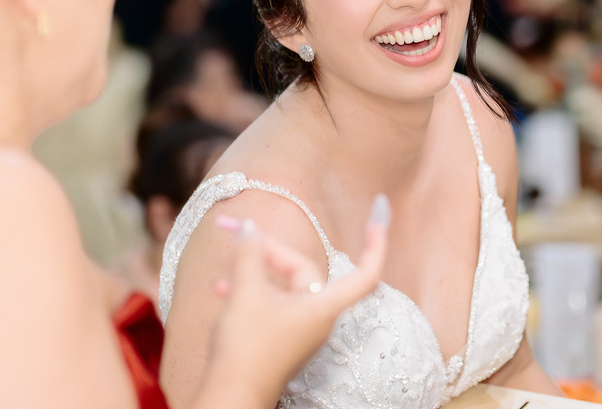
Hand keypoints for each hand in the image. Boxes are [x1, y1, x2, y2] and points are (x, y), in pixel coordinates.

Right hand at [201, 196, 389, 407]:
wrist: (231, 396)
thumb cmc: (247, 349)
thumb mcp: (246, 293)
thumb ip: (250, 256)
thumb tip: (249, 229)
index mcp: (324, 307)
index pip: (366, 272)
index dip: (376, 241)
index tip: (380, 210)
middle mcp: (317, 317)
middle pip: (303, 270)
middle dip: (268, 250)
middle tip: (234, 232)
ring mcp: (298, 329)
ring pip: (281, 287)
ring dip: (253, 272)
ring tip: (222, 270)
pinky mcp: (279, 338)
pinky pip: (270, 303)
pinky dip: (249, 292)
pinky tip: (220, 288)